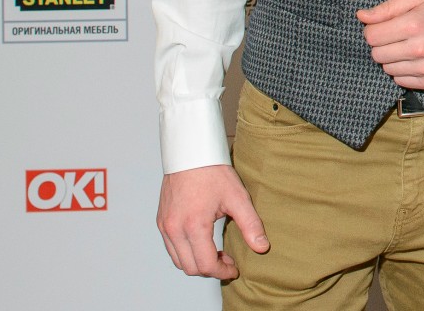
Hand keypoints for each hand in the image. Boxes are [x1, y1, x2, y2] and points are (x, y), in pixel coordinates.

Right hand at [157, 164, 267, 278]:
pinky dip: (186, 253)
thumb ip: (250, 225)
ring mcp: (165, 226)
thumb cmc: (212, 171)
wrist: (191, 151)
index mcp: (193, 225)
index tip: (234, 268)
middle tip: (228, 260)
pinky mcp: (162, 221)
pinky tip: (201, 242)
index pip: (206, 265)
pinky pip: (171, 248)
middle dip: (211, 269)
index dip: (222, 271)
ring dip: (197, 263)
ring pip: (178, 261)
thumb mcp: (237, 197)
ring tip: (216, 252)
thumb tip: (262, 247)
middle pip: (190, 268)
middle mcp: (174, 229)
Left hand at [358, 0, 423, 88]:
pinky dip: (403, 70)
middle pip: (376, 54)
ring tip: (408, 46)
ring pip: (387, 69)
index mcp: (413, 24)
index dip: (373, 29)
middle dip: (382, 44)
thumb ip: (387, 7)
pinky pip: (400, 81)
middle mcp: (419, 48)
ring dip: (392, 58)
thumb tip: (362, 16)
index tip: (385, 26)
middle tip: (397, 35)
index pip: (371, 36)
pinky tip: (415, 58)